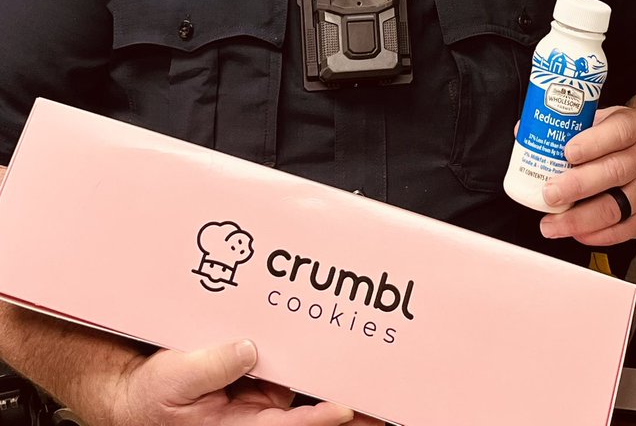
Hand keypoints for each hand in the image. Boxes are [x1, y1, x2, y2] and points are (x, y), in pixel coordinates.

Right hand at [111, 338, 382, 425]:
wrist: (137, 391)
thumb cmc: (151, 397)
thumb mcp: (175, 380)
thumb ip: (213, 365)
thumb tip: (250, 349)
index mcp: (238, 425)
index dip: (316, 418)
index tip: (344, 407)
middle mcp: (257, 412)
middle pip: (307, 408)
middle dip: (344, 408)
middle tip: (380, 402)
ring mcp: (260, 393)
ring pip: (301, 381)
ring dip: (329, 373)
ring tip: (366, 362)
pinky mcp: (258, 373)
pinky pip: (285, 361)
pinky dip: (304, 352)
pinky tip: (325, 336)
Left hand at [537, 107, 635, 245]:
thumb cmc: (622, 139)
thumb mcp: (602, 119)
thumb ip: (568, 125)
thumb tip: (524, 131)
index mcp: (632, 128)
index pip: (617, 133)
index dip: (592, 143)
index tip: (567, 151)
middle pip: (613, 173)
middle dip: (577, 186)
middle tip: (550, 193)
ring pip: (615, 207)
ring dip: (579, 219)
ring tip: (551, 223)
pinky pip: (622, 231)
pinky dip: (595, 235)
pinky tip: (574, 232)